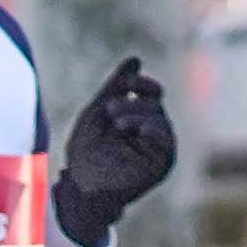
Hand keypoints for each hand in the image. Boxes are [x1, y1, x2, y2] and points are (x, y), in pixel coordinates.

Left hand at [63, 59, 181, 238]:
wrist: (79, 186)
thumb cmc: (84, 152)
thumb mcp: (97, 111)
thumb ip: (117, 86)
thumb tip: (136, 59)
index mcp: (137, 118)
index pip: (150, 93)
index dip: (141, 84)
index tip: (126, 85)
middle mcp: (150, 133)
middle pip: (155, 105)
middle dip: (133, 103)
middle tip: (109, 111)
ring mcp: (156, 150)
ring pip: (161, 122)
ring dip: (138, 116)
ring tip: (116, 122)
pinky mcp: (159, 167)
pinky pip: (167, 146)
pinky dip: (155, 133)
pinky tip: (139, 129)